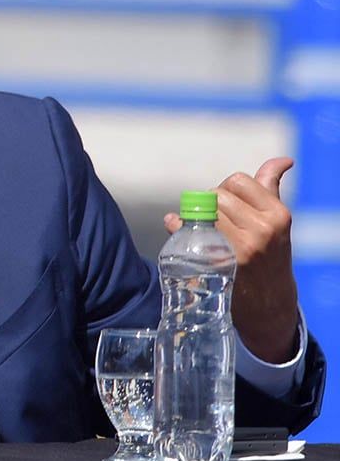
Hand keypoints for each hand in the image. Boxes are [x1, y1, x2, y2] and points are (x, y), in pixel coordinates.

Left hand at [164, 157, 298, 363]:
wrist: (269, 300)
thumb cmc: (270, 252)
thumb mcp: (276, 220)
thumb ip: (271, 187)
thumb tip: (283, 160)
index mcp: (278, 215)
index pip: (238, 180)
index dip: (227, 188)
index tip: (227, 203)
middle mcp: (262, 230)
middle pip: (216, 194)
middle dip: (210, 201)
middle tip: (213, 216)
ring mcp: (240, 248)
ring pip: (203, 211)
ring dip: (195, 214)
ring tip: (201, 226)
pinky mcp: (219, 263)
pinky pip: (188, 231)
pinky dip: (177, 226)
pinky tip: (177, 227)